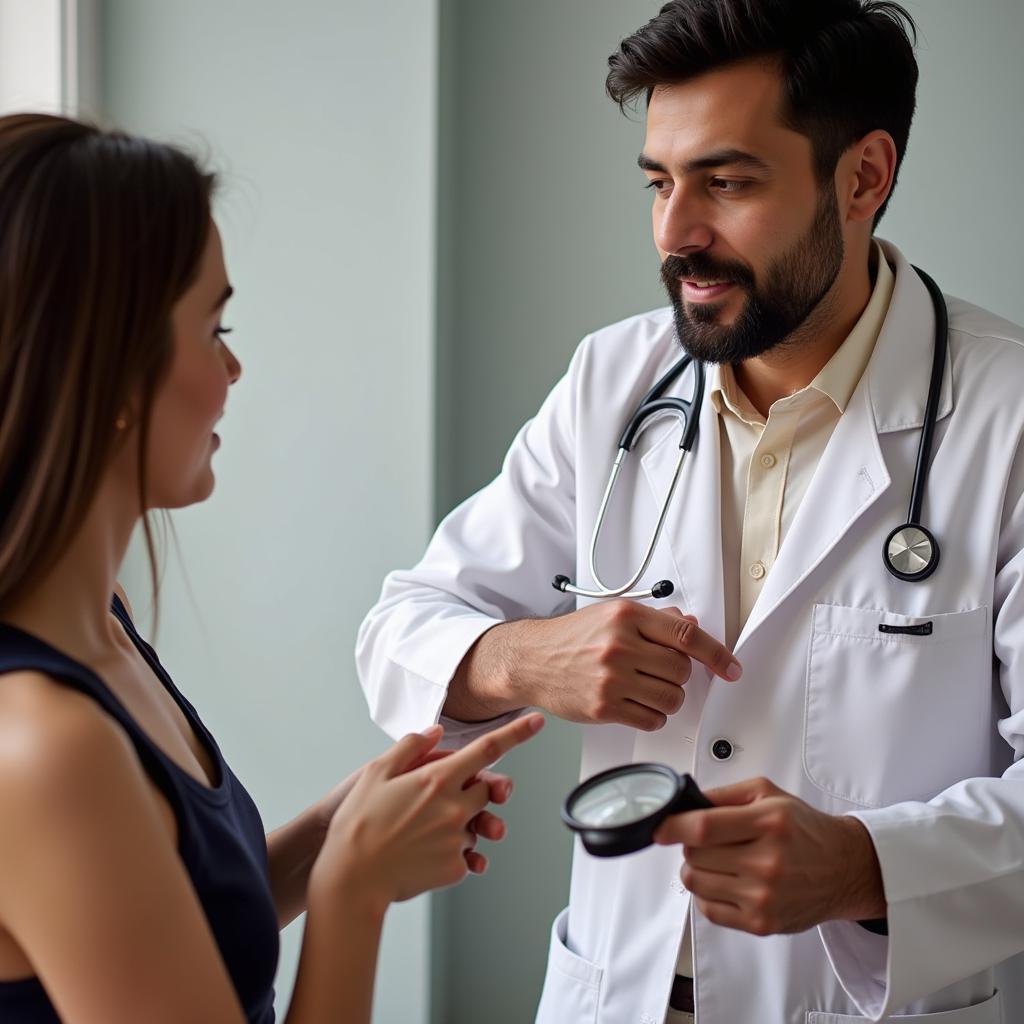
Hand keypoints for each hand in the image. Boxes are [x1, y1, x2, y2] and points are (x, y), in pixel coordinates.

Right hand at [311, 714, 543, 909]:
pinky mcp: (456, 868)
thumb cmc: (358, 824)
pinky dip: (451, 851)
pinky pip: (466, 853)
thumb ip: (410, 747)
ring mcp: (457, 839)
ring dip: (461, 823)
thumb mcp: (376, 773)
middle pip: (488, 789)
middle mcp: (455, 808)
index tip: (536, 722)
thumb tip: (437, 732)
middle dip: (475, 789)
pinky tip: (424, 852)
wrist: (351, 880)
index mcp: (437, 779)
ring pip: (476, 823)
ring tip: (426, 831)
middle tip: (444, 797)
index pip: (487, 750)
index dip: (516, 733)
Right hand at [513, 601, 740, 730]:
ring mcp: (611, 678)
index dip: (717, 654)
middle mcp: (619, 646)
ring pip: (672, 698)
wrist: (532, 659)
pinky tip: (635, 703)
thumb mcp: (612, 615)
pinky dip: (652, 715)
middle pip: (681, 671)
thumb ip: (655, 620)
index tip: (731, 668)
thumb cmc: (571, 637)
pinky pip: (652, 719)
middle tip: (658, 672)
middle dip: (677, 675)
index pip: (686, 636)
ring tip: (646, 688)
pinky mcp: (604, 707)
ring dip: (667, 698)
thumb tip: (691, 627)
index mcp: (626, 617)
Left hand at [654, 777, 885, 934]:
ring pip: (696, 882)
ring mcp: (764, 897)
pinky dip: (707, 894)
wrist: (844, 868)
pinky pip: (709, 910)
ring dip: (697, 869)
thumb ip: (724, 795)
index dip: (673, 826)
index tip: (660, 827)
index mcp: (769, 823)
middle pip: (696, 855)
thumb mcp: (768, 794)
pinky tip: (724, 882)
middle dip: (692, 844)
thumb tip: (685, 804)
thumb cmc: (805, 829)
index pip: (704, 827)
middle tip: (708, 840)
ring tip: (717, 860)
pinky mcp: (762, 924)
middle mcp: (767, 862)